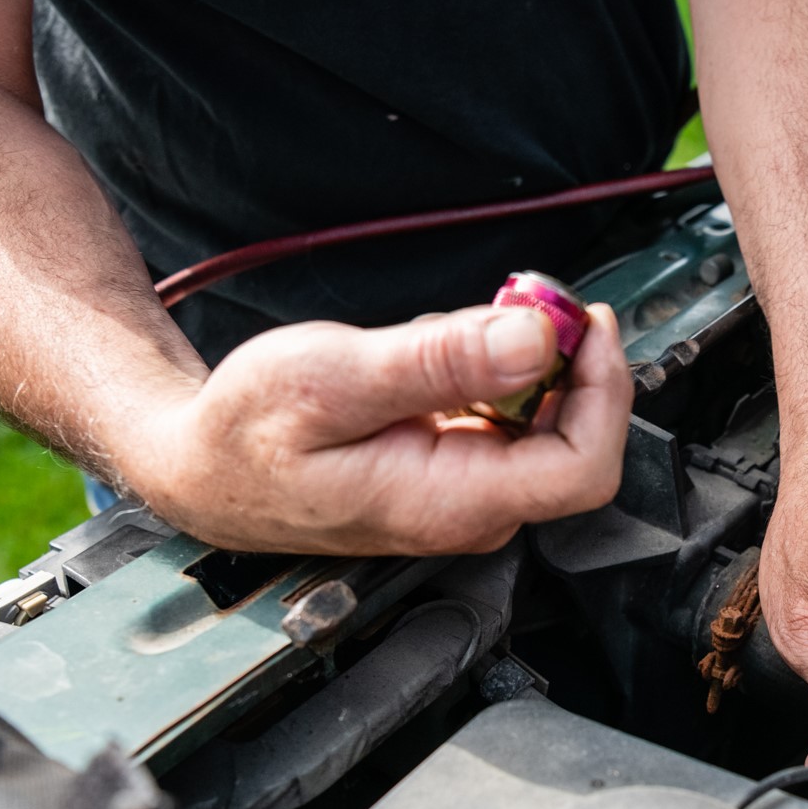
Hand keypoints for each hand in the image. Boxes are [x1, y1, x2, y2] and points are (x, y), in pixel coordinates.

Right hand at [124, 303, 631, 555]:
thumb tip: (533, 341)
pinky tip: (439, 357)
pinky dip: (494, 373)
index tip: (580, 321)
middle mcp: (473, 510)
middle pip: (575, 440)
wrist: (203, 470)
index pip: (584, 467)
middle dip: (565, 360)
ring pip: (542, 423)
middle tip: (520, 298)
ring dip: (522, 360)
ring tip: (449, 331)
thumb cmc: (247, 436)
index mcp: (453, 502)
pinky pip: (507, 419)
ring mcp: (468, 495)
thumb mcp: (333, 379)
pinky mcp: (457, 473)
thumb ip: (438, 363)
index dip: (604, 390)